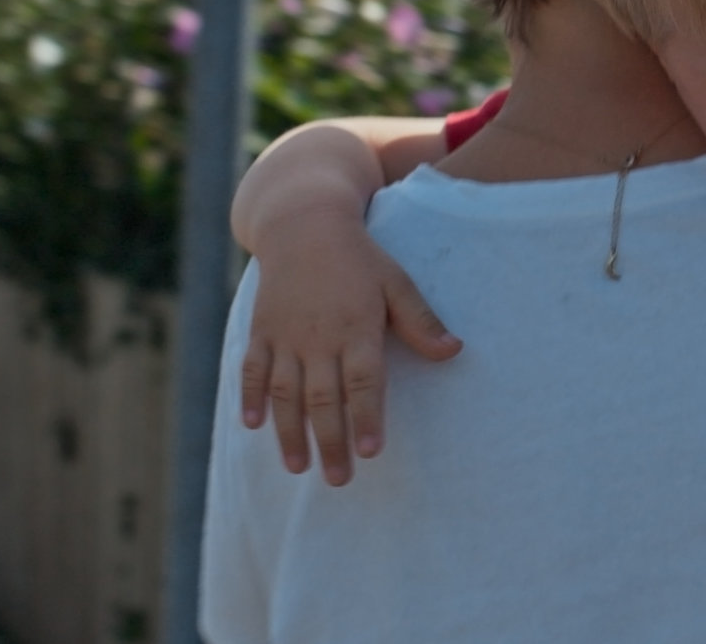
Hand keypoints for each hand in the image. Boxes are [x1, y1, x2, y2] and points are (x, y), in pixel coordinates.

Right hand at [237, 208, 460, 485]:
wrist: (304, 224)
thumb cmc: (360, 257)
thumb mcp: (396, 281)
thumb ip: (421, 321)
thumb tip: (454, 352)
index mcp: (356, 327)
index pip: (363, 382)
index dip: (367, 417)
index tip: (371, 452)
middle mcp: (318, 337)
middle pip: (323, 398)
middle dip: (330, 441)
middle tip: (339, 480)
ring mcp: (285, 336)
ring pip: (285, 393)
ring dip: (289, 432)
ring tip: (298, 467)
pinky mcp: (260, 331)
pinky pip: (252, 369)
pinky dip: (250, 397)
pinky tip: (253, 426)